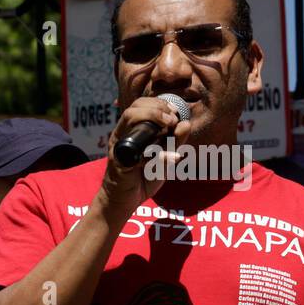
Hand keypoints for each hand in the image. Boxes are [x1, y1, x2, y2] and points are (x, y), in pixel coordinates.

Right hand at [101, 95, 191, 213]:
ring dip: (153, 117)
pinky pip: (139, 152)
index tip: (175, 112)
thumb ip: (175, 142)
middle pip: (133, 108)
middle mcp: (121, 136)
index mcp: (131, 132)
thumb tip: (185, 123)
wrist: (125, 201)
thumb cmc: (143, 177)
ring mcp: (118, 148)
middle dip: (156, 108)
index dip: (159, 103)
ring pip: (130, 119)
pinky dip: (159, 154)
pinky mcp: (119, 162)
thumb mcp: (165, 157)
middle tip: (172, 119)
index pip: (140, 105)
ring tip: (170, 126)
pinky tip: (174, 157)